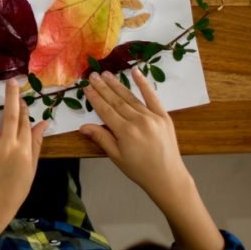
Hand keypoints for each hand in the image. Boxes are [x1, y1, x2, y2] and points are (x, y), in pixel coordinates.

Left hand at [0, 80, 49, 238]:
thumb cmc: (15, 188)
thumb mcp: (32, 168)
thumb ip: (36, 144)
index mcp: (25, 151)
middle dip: (12, 96)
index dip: (24, 108)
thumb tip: (44, 123)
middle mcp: (8, 146)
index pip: (26, 123)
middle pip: (12, 116)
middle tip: (11, 80)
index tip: (22, 96)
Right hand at [81, 70, 192, 207]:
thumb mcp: (116, 157)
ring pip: (130, 97)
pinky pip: (152, 97)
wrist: (167, 177)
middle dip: (103, 87)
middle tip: (93, 75)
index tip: (86, 88)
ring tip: (106, 74)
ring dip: (117, 84)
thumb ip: (101, 138)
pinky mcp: (164, 116)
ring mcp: (152, 117)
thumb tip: (83, 126)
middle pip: (116, 101)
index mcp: (125, 132)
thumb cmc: (139, 170)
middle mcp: (138, 121)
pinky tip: (135, 72)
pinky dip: (144, 84)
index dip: (95, 98)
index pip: (105, 110)